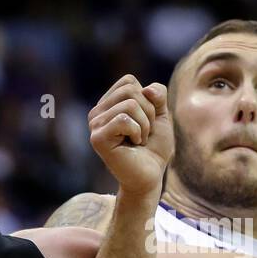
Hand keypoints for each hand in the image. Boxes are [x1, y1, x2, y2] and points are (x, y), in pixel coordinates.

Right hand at [88, 75, 174, 196]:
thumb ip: (157, 95)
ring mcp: (95, 125)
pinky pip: (124, 119)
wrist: (151, 176)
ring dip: (144, 125)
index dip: (147, 99)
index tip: (146, 121)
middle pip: (130, 90)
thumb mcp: (161, 115)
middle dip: (148, 112)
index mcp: (108, 104)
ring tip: (139, 140)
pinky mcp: (97, 138)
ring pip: (129, 104)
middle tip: (144, 133)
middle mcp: (97, 112)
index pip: (128, 81)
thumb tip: (146, 89)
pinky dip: (137, 132)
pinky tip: (133, 145)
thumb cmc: (154, 148)